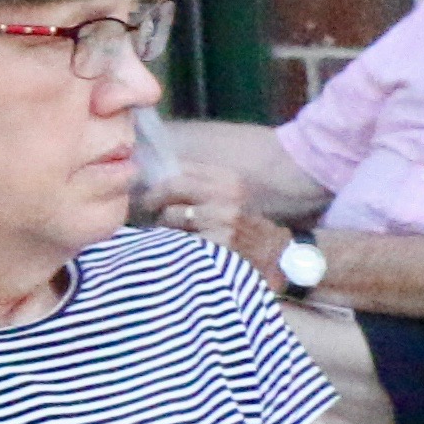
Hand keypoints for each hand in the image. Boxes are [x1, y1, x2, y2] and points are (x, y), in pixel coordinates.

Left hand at [151, 164, 269, 269]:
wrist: (275, 257)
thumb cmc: (248, 226)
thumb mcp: (233, 197)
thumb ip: (204, 185)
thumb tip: (161, 176)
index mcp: (230, 179)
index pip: (182, 167)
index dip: (162, 177)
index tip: (154, 187)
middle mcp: (228, 195)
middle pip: (172, 185)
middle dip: (154, 196)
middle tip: (149, 206)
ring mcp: (223, 219)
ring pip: (171, 214)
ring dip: (164, 222)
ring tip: (170, 229)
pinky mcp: (218, 242)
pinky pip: (178, 238)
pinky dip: (173, 242)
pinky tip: (180, 245)